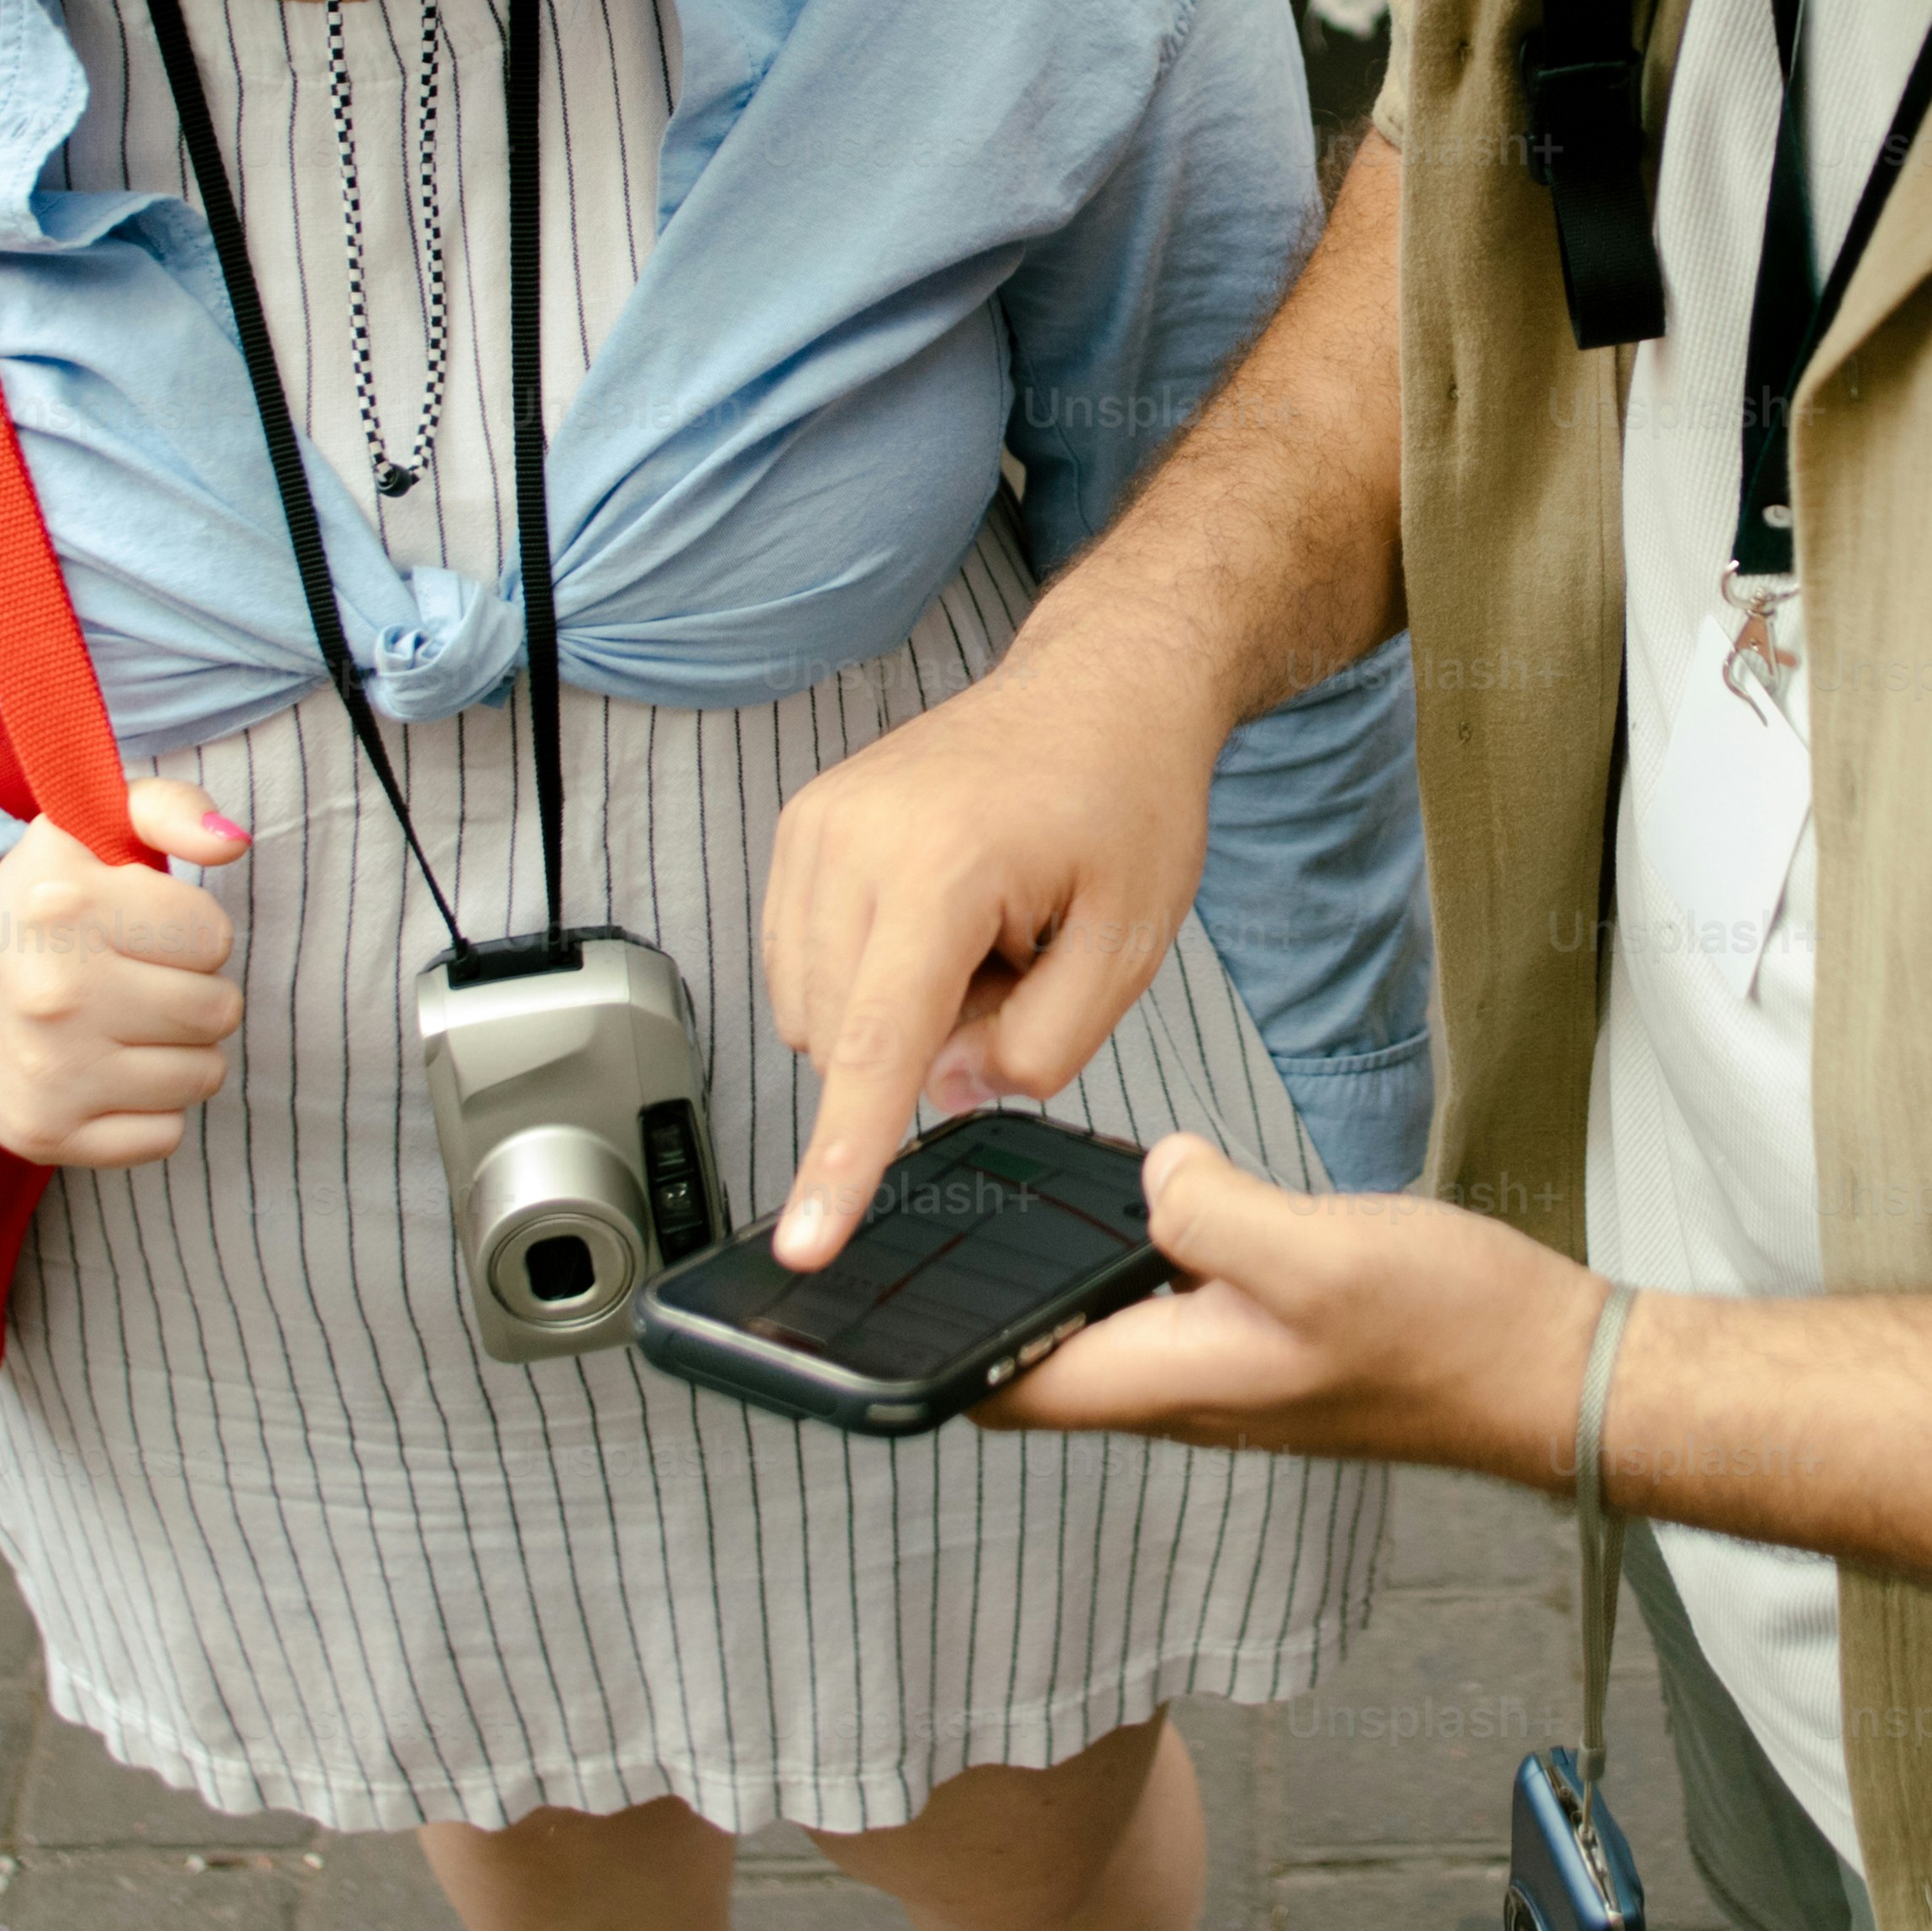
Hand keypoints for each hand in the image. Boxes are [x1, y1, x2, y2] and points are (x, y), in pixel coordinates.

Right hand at [0, 776, 252, 1168]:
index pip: (213, 935)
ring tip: (127, 1026)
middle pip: (217, 1009)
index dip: (190, 931)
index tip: (146, 931)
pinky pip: (166, 1135)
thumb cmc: (41, 906)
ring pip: (204, 1075)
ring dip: (180, 1052)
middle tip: (141, 981)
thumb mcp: (89, 828)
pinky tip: (107, 1074)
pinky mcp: (46, 1135)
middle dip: (194, 991)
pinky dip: (151, 1108)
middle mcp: (54, 994)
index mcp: (65, 907)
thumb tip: (230, 843)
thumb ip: (169, 807)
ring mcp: (49, 1073)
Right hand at [759, 636, 1230, 1266]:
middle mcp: (854, 839)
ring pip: (815, 1011)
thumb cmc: (1126, 799)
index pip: (878, 1047)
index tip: (804, 1242)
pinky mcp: (802, 828)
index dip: (842, 1158)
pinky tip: (943, 920)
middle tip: (1021, 965)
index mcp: (943, 865)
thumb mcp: (1129, 945)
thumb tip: (940, 1092)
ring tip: (984, 932)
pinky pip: (805, 965)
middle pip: (847, 1039)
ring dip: (895, 1011)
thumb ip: (1042, 1046)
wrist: (1100, 689)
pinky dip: (871, 975)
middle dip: (929, 1044)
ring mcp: (816, 827)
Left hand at [977, 1135, 1615, 1483]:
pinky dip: (1132, 1260)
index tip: (873, 1312)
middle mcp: (1186, 1389)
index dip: (929, 1362)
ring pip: (1102, 1330)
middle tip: (926, 1227)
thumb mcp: (1323, 1254)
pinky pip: (1166, 1304)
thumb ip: (1218, 1212)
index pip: (1009, 1393)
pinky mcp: (1267, 1340)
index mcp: (1175, 1380)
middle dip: (977, 1309)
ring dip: (1055, 1281)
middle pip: (1039, 1363)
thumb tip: (1151, 1175)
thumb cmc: (1454, 1333)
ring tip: (1006, 1206)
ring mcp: (1228, 1369)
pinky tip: (1143, 1202)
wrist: (1554, 1373)